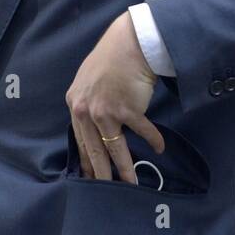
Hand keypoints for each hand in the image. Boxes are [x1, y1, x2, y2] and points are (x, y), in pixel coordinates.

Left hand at [65, 11, 162, 182]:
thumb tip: (93, 127)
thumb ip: (87, 105)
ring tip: (131, 184)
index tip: (89, 178)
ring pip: (116, 147)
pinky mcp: (128, 108)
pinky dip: (153, 140)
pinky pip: (142, 131)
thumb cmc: (110, 60)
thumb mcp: (88, 83)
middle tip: (105, 192)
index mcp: (75, 105)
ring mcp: (107, 110)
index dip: (86, 161)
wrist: (129, 43)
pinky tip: (159, 149)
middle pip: (95, 150)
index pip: (80, 140)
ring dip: (126, 168)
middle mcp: (87, 110)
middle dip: (101, 174)